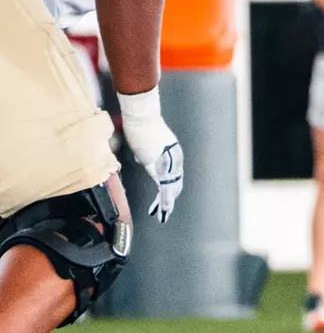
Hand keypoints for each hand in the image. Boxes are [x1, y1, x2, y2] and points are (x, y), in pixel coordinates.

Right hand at [117, 88, 182, 221]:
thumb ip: (144, 152)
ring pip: (171, 188)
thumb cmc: (140, 125)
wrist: (141, 118)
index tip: (166, 197)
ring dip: (167, 203)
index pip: (171, 174)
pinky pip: (165, 187)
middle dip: (170, 198)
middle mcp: (174, 159)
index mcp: (171, 154)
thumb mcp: (143, 142)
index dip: (169, 187)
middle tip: (166, 211)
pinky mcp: (160, 166)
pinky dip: (164, 199)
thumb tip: (142, 159)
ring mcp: (169, 163)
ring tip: (164, 215)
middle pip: (174, 182)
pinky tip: (164, 209)